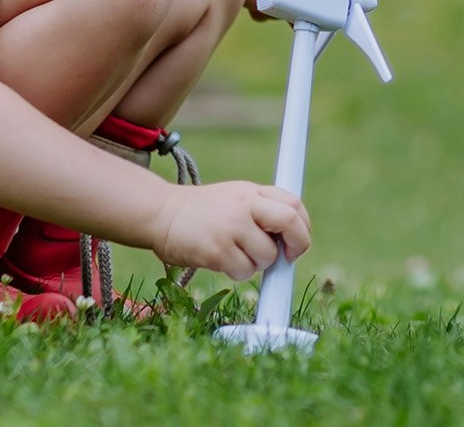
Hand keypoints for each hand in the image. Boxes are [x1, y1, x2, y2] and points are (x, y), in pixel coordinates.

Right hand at [148, 180, 311, 279]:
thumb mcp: (235, 198)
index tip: (297, 241)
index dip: (302, 226)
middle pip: (289, 221)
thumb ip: (262, 210)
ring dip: (258, 264)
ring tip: (237, 255)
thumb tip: (292, 240)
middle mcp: (244, 205)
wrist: (161, 214)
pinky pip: (244, 271)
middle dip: (298, 244)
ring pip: (267, 256)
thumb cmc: (202, 211)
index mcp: (252, 191)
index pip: (293, 203)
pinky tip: (223, 262)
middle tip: (288, 258)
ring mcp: (230, 227)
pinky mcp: (216, 250)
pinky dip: (239, 272)